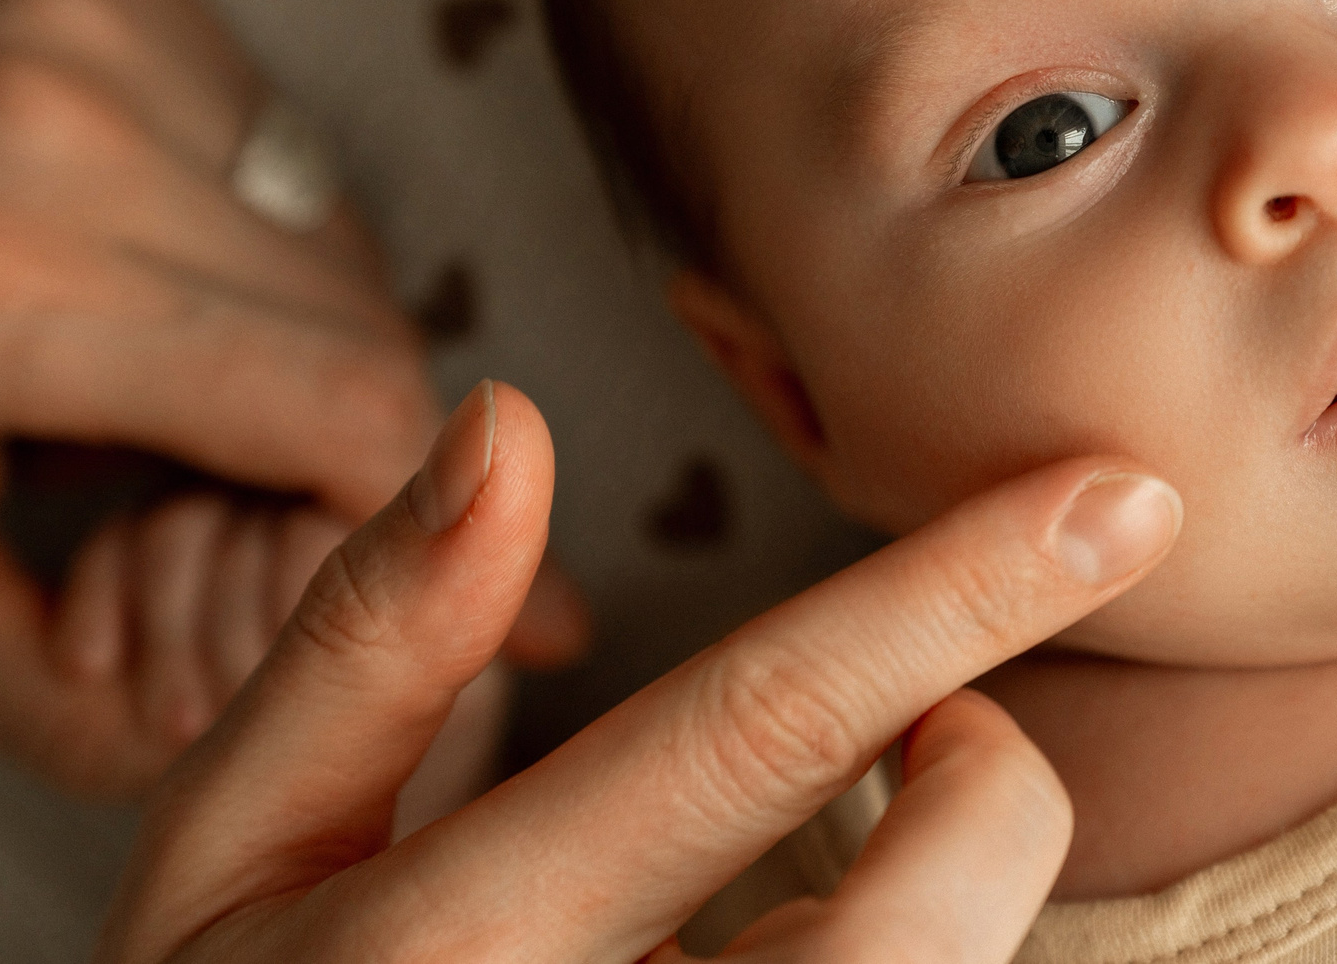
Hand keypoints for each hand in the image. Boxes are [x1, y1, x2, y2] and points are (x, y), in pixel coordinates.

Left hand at [0, 0, 582, 796]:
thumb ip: (80, 696)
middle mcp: (37, 121)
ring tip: (162, 357)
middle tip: (219, 471)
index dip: (397, 500)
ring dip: (292, 320)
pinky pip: (271, 124)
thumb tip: (313, 731)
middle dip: (327, 427)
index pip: (339, 401)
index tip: (384, 559)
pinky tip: (143, 244)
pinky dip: (242, 214)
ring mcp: (69, 16)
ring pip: (328, 223)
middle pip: (353, 315)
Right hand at [99, 380, 1182, 963]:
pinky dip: (896, 959)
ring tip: (835, 854)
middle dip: (990, 772)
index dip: (951, 597)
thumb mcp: (224, 857)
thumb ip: (359, 644)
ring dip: (949, 889)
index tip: (1112, 497)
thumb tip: (507, 425)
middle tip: (933, 724)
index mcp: (453, 951)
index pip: (753, 732)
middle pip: (926, 912)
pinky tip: (776, 955)